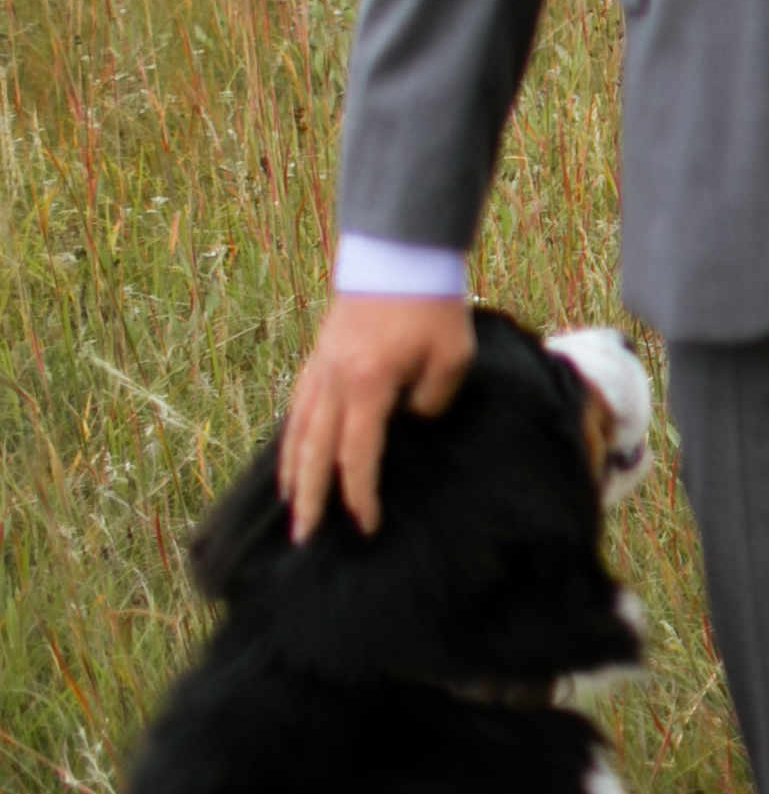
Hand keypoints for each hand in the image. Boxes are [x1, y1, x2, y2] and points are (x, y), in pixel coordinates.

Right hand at [280, 294, 476, 540]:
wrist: (399, 255)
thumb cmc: (433, 307)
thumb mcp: (450, 358)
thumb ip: (433, 400)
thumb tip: (412, 424)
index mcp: (367, 386)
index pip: (357, 455)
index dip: (359, 495)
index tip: (365, 524)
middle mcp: (332, 383)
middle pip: (314, 453)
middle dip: (310, 499)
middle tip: (303, 537)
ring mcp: (319, 369)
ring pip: (297, 431)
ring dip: (294, 472)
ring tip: (291, 505)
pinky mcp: (318, 357)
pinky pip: (297, 408)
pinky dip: (292, 437)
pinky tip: (293, 453)